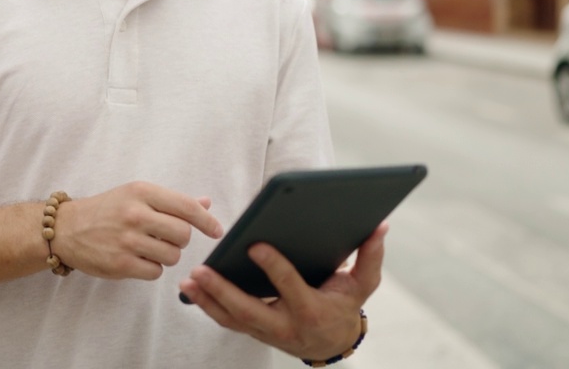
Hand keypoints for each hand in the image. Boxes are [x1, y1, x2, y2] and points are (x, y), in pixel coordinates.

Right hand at [49, 181, 222, 279]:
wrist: (66, 229)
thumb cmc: (106, 210)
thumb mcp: (135, 195)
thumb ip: (171, 201)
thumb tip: (205, 203)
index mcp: (142, 192)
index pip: (186, 206)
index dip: (207, 221)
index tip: (216, 230)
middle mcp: (135, 214)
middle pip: (183, 234)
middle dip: (180, 239)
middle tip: (166, 237)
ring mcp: (127, 240)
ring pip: (172, 255)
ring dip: (166, 255)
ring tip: (149, 248)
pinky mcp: (120, 264)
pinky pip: (156, 272)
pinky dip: (151, 268)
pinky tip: (137, 259)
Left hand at [177, 223, 386, 360]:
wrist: (331, 343)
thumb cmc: (343, 306)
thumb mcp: (362, 286)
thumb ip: (370, 256)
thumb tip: (380, 225)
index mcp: (312, 310)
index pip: (290, 287)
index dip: (273, 267)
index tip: (255, 245)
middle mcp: (286, 326)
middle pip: (250, 310)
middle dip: (223, 291)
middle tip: (201, 270)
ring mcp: (266, 332)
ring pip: (232, 320)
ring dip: (207, 300)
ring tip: (188, 279)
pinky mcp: (253, 331)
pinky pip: (227, 321)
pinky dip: (207, 306)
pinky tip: (191, 288)